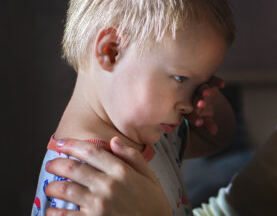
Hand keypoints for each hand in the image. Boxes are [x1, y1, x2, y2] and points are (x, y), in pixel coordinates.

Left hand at [44, 137, 171, 215]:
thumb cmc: (153, 204)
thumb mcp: (149, 176)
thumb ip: (132, 157)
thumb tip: (114, 141)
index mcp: (122, 171)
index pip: (92, 151)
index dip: (72, 145)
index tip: (61, 143)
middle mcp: (108, 185)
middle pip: (73, 168)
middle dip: (57, 164)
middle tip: (51, 165)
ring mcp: (98, 205)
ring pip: (65, 190)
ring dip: (53, 187)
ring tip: (51, 188)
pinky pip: (66, 215)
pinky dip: (55, 212)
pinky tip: (53, 210)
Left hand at [186, 76, 225, 135]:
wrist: (199, 95)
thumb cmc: (199, 110)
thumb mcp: (203, 118)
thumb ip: (208, 124)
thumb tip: (215, 132)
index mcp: (187, 107)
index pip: (191, 113)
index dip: (195, 118)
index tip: (200, 123)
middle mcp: (192, 96)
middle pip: (194, 98)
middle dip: (198, 102)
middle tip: (201, 105)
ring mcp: (199, 87)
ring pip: (201, 88)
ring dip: (204, 90)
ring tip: (207, 93)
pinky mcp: (207, 80)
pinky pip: (211, 79)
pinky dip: (216, 81)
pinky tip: (222, 85)